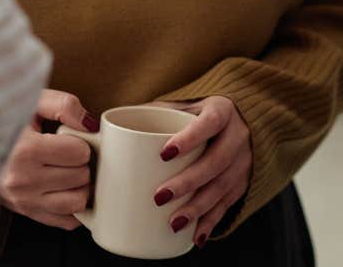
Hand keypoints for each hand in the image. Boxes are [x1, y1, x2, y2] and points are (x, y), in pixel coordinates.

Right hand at [0, 90, 100, 230]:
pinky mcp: (26, 213)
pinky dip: (73, 207)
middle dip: (80, 163)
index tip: (68, 140)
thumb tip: (90, 125)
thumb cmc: (6, 123)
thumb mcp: (32, 103)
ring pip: (77, 202)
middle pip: (80, 177)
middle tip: (67, 154)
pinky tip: (65, 189)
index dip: (79, 143)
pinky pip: (66, 221)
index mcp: (25, 151)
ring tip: (68, 171)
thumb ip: (64, 106)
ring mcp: (24, 201)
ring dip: (79, 186)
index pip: (78, 153)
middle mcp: (22, 181)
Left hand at [152, 96, 250, 247]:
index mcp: (221, 110)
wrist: (240, 119)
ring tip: (174, 222)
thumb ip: (149, 113)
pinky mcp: (242, 182)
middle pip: (216, 161)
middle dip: (188, 182)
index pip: (209, 122)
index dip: (190, 138)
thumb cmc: (197, 113)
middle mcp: (237, 135)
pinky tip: (195, 236)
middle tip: (159, 196)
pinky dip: (211, 222)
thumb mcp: (179, 104)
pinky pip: (227, 205)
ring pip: (222, 187)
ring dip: (198, 208)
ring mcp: (243, 161)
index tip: (164, 153)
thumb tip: (99, 129)